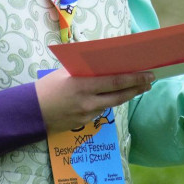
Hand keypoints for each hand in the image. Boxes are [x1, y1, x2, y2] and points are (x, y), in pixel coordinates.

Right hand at [35, 68, 154, 133]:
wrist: (32, 111)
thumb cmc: (48, 86)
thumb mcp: (65, 72)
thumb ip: (85, 69)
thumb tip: (105, 61)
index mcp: (82, 84)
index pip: (115, 81)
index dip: (134, 78)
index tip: (148, 74)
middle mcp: (88, 101)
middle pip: (120, 95)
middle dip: (137, 87)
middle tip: (150, 81)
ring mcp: (87, 114)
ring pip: (113, 102)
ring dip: (127, 94)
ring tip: (138, 87)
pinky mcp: (85, 122)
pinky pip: (102, 109)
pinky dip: (110, 101)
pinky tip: (117, 95)